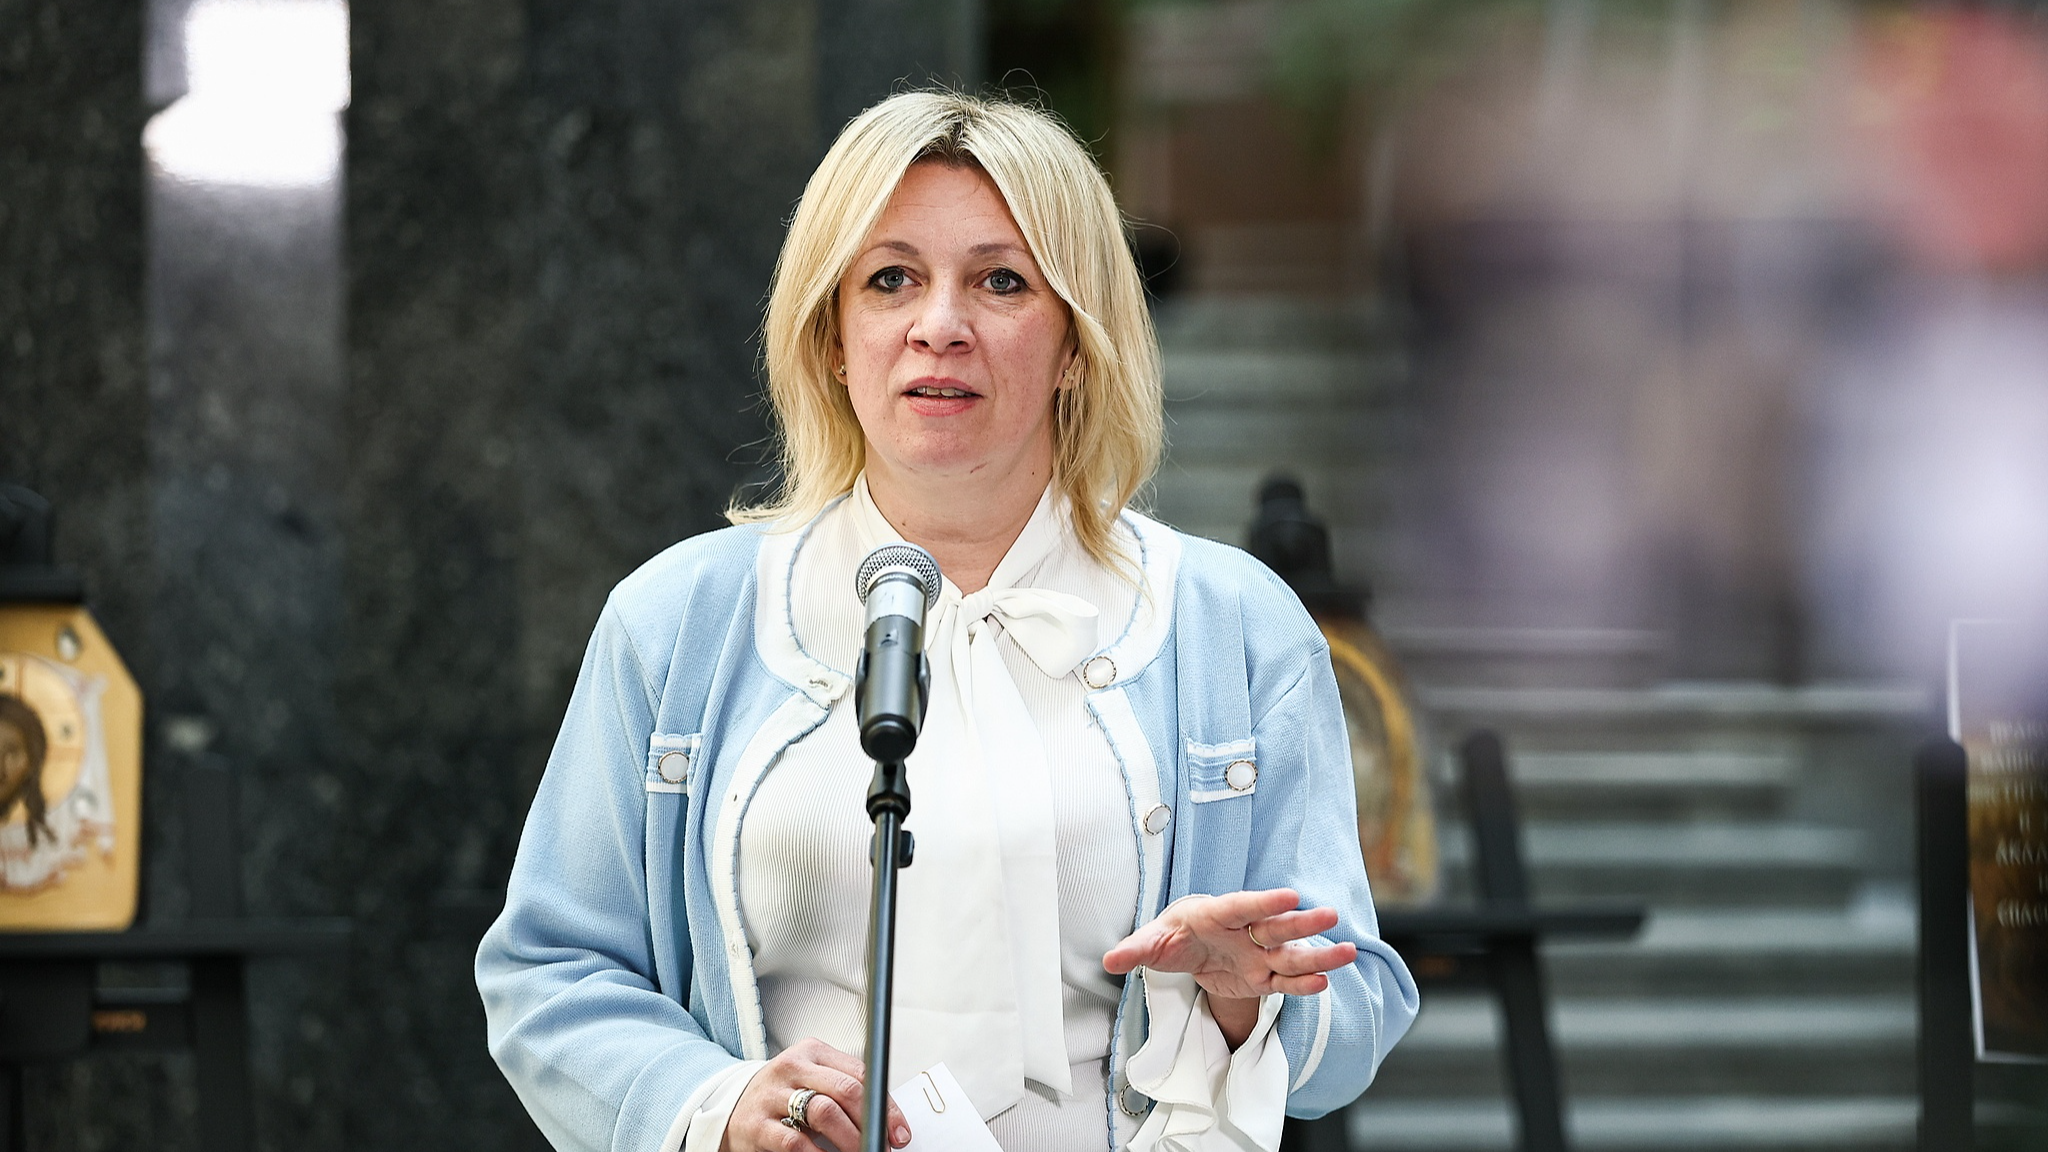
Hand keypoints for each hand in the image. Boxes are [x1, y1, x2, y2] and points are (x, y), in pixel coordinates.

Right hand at [721, 1037, 910, 1151]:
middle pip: (846, 1090)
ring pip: (824, 1113)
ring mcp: (773, 1094)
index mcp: (812, 1052)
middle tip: (882, 1145)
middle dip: (871, 1123)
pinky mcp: (757, 1124)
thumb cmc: (780, 1096)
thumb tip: (886, 1120)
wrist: (729, 1108)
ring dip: (850, 1140)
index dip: (886, 1105)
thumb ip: (844, 1090)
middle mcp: (793, 1067)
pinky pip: (795, 1142)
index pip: (860, 1073)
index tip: (898, 1132)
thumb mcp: (811, 1081)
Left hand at [1101, 888, 1356, 1046]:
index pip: (1243, 905)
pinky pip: (1286, 982)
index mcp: (1218, 913)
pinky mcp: (1263, 979)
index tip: (1289, 895)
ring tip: (1348, 953)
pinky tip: (1325, 983)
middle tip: (1329, 916)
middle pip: (1276, 926)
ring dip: (1317, 955)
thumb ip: (1134, 950)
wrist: (1188, 948)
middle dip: (1301, 922)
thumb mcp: (1151, 941)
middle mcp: (1245, 932)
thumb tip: (1108, 960)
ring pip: (1291, 954)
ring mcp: (1258, 955)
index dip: (1264, 902)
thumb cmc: (1174, 935)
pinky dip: (1303, 984)